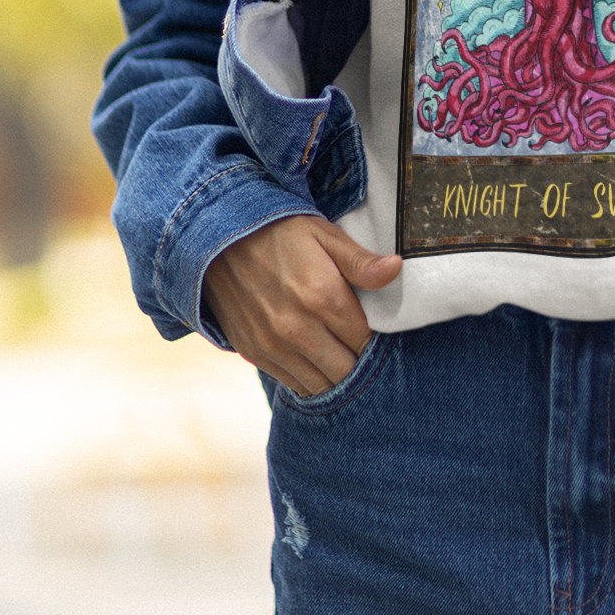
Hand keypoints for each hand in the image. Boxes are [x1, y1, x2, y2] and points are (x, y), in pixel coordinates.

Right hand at [203, 216, 400, 397]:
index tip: (375, 328)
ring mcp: (273, 345)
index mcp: (322, 297)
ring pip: (322, 384)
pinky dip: (309, 377)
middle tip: (357, 343)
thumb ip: (361, 261)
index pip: (366, 340)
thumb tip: (397, 269)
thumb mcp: (324, 235)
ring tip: (337, 353)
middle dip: (358, 360)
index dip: (375, 338)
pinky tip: (313, 359)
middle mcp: (298, 329)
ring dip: (335, 373)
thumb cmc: (278, 231)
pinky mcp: (254, 352)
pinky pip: (293, 384)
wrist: (216, 238)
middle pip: (347, 369)